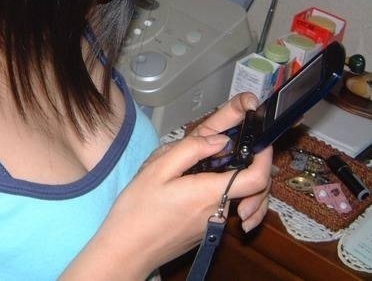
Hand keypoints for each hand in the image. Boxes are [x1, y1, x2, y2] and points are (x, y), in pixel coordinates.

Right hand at [68, 93, 270, 279]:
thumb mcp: (157, 169)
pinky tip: (201, 184)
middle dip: (253, 166)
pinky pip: (225, 208)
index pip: (257, 178)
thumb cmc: (137, 209)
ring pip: (240, 198)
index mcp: (210, 193)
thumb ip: (191, 149)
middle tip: (235, 148)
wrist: (126, 250)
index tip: (259, 142)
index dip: (264, 158)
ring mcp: (214, 225)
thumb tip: (221, 139)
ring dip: (238, 179)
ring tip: (217, 163)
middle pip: (254, 189)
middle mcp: (220, 211)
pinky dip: (224, 193)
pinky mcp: (206, 232)